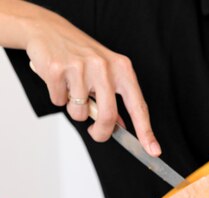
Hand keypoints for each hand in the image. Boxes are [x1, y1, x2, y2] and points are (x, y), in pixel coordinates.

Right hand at [24, 8, 159, 155]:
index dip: (146, 131)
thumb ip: (116, 98)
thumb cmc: (82, 55)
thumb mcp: (107, 72)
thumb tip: (121, 126)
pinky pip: (59, 101)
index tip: (154, 150)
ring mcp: (81, 68)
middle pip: (108, 116)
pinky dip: (57, 97)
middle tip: (96, 133)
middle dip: (102, 132)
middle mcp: (104, 67)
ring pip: (79, 112)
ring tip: (72, 90)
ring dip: (74, 109)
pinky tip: (59, 81)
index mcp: (122, 69)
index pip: (138, 106)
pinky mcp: (58, 69)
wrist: (49, 30)